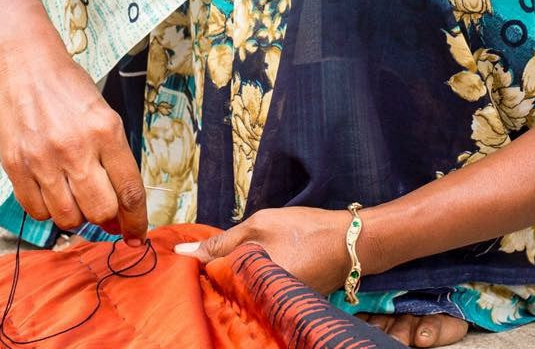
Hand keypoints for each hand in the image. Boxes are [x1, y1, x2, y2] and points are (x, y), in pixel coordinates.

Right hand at [0, 26, 146, 244]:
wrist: (25, 64)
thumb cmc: (68, 86)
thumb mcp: (104, 114)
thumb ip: (113, 157)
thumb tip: (119, 203)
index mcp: (106, 132)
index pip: (130, 191)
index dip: (136, 220)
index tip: (137, 235)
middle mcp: (76, 148)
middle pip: (100, 211)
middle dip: (107, 219)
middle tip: (104, 212)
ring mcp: (43, 160)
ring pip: (68, 218)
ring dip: (77, 217)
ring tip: (76, 198)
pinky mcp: (15, 166)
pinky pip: (36, 212)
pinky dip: (47, 211)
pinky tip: (52, 194)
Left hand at [174, 206, 351, 294]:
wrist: (351, 243)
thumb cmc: (304, 231)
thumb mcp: (259, 226)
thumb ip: (221, 242)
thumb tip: (184, 252)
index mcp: (252, 288)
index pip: (211, 283)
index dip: (199, 265)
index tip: (189, 255)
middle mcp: (262, 305)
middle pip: (226, 293)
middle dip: (215, 275)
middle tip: (210, 255)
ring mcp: (275, 307)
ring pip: (242, 293)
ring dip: (233, 277)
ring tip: (230, 258)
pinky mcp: (286, 304)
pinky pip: (259, 293)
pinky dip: (252, 280)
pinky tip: (251, 265)